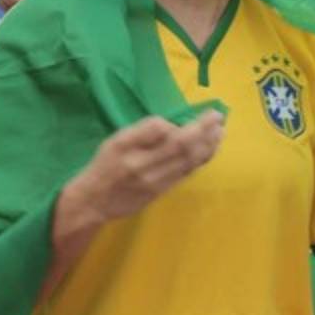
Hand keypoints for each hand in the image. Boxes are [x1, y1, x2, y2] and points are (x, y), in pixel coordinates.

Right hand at [72, 111, 223, 222]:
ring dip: (208, 145)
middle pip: (181, 147)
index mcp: (129, 148)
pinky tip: (209, 149)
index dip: (185, 124)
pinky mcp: (162, 191)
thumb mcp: (115, 141)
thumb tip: (171, 125)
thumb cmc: (105, 165)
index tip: (201, 113)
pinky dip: (201, 160)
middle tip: (219, 117)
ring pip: (187, 161)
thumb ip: (143, 131)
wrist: (94, 201)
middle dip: (204, 131)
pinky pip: (186, 173)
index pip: (161, 132)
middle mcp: (144, 166)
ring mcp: (155, 181)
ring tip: (220, 131)